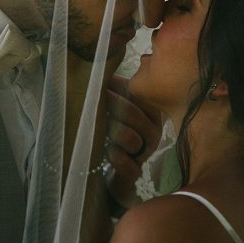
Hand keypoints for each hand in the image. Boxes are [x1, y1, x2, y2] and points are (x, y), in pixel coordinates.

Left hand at [101, 77, 162, 207]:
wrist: (119, 172)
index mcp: (151, 113)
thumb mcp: (118, 111)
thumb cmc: (115, 134)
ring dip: (110, 130)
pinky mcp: (135, 173)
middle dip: (109, 105)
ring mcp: (146, 153)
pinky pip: (126, 164)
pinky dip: (113, 156)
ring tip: (98, 128)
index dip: (115, 88)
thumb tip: (98, 70)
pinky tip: (106, 151)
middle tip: (90, 101)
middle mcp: (153, 132)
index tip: (98, 84)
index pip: (137, 95)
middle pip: (131, 113)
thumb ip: (113, 91)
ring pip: (130, 138)